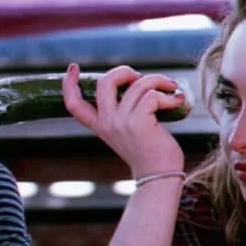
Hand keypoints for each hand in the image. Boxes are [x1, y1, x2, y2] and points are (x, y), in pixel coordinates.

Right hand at [62, 63, 184, 177]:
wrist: (160, 177)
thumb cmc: (150, 152)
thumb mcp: (128, 130)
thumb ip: (125, 111)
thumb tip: (138, 82)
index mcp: (100, 125)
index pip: (73, 105)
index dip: (69, 84)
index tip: (73, 68)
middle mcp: (106, 123)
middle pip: (104, 82)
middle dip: (125, 71)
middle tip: (142, 78)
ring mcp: (121, 123)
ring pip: (137, 84)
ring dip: (158, 80)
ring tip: (171, 88)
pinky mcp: (138, 123)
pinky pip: (152, 95)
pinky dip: (168, 94)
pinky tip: (177, 101)